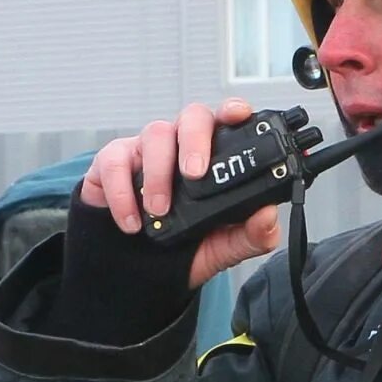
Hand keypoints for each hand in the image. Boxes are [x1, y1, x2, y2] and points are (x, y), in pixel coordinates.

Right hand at [81, 99, 285, 288]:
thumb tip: (268, 217)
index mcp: (213, 156)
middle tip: (194, 175)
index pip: (226, 121)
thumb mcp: (221, 248)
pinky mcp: (113, 163)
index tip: (239, 116)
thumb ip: (249, 236)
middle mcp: (181, 145)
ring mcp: (146, 150)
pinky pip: (114, 162)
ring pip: (154, 134)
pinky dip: (122, 194)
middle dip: (195, 141)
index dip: (233, 110)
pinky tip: (132, 221)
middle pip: (191, 116)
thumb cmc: (183, 247)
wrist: (138, 271)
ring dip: (158, 174)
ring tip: (159, 210)